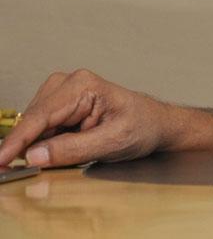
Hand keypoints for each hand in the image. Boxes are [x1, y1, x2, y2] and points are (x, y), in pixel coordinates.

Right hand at [0, 70, 171, 167]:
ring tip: (76, 150)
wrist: (156, 124)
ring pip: (33, 126)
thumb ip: (73, 149)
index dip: (17, 141)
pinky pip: (41, 129)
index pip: (40, 116)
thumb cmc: (143, 126)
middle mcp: (69, 84)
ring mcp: (62, 94)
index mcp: (83, 86)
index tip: (0, 160)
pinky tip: (66, 148)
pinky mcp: (60, 107)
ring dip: (40, 145)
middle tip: (37, 168)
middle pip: (32, 121)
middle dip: (29, 147)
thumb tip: (35, 155)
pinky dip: (46, 144)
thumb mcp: (112, 142)